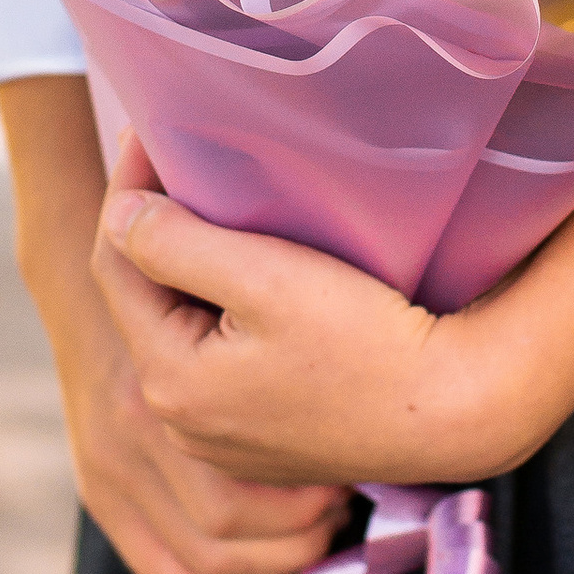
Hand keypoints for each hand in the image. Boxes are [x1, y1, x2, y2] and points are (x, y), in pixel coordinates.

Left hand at [0, 78, 345, 573]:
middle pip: (147, 302)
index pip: (116, 265)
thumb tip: (121, 212)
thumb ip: (177, 243)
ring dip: (191, 273)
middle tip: (180, 159)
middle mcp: (183, 421)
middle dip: (157, 231)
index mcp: (169, 380)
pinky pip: (222, 362)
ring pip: (183, 332)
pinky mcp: (265, 442)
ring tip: (216, 209)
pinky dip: (225, 314)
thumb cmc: (367, 343)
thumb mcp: (265, 278)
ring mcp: (224, 440)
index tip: (149, 131)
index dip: (128, 190)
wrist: (457, 412)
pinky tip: (255, 278)